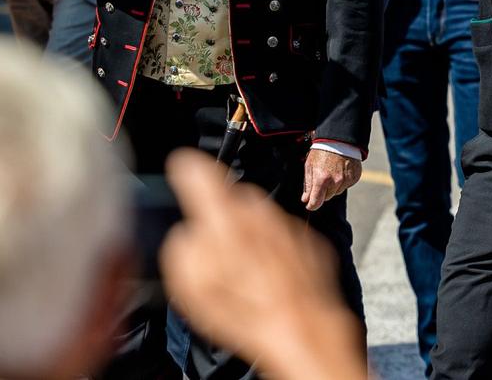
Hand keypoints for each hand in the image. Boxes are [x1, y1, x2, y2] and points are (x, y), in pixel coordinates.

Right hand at [162, 151, 368, 379]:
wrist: (302, 326)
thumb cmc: (242, 310)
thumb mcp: (190, 284)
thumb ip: (182, 246)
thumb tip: (189, 233)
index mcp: (224, 215)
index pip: (200, 172)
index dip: (186, 167)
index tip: (182, 165)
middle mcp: (258, 210)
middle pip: (232, 197)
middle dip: (221, 215)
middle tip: (213, 248)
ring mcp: (287, 224)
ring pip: (259, 217)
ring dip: (248, 234)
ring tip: (242, 273)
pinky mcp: (309, 241)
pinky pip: (282, 237)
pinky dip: (273, 250)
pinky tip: (268, 279)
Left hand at [301, 147, 361, 212]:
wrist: (340, 139)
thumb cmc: (322, 151)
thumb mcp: (310, 166)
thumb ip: (308, 184)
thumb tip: (306, 200)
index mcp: (321, 179)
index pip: (316, 203)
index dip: (311, 205)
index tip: (310, 204)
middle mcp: (335, 181)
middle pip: (327, 197)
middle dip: (323, 191)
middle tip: (322, 178)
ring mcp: (346, 180)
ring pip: (337, 192)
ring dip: (333, 186)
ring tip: (332, 171)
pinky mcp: (354, 177)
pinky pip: (346, 185)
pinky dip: (342, 181)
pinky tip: (340, 170)